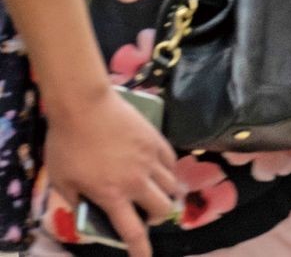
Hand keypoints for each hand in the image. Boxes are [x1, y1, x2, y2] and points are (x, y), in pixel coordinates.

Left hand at [45, 87, 180, 256]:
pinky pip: (171, 162)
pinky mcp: (156, 140)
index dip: (141, 249)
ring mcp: (149, 159)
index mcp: (111, 195)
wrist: (84, 105)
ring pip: (172, 186)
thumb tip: (86, 207)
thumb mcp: (61, 179)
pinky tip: (161, 169)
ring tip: (158, 192)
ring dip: (166, 195)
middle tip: (148, 215)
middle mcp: (136, 181)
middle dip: (157, 217)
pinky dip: (168, 171)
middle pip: (161, 209)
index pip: (132, 231)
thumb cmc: (66, 143)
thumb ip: (76, 198)